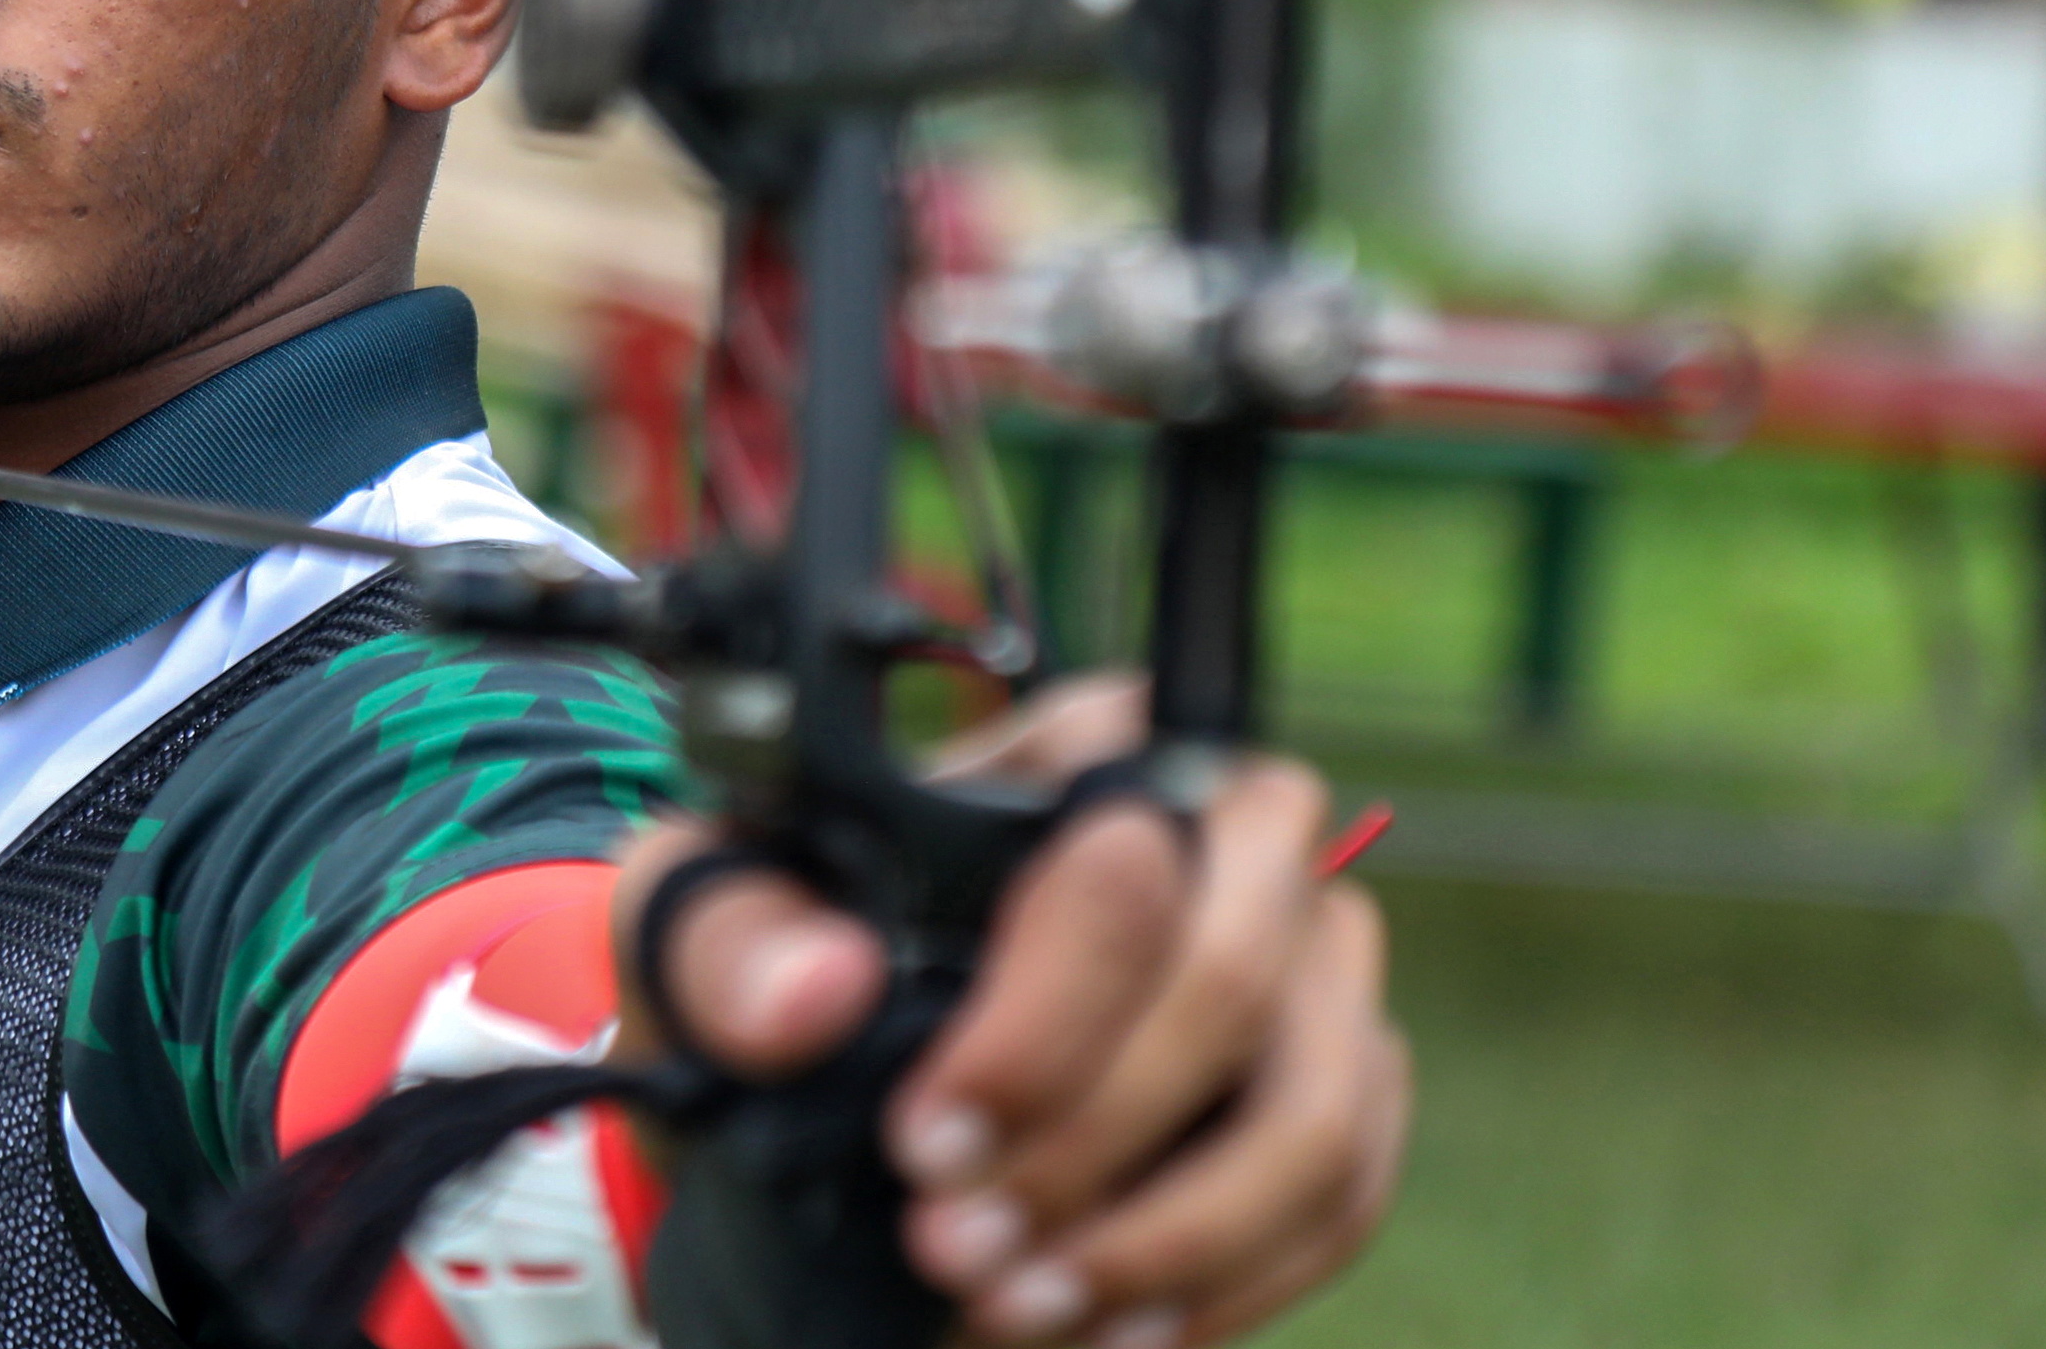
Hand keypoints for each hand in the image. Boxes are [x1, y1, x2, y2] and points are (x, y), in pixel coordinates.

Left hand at [614, 675, 1407, 1346]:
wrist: (816, 1077)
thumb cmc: (777, 962)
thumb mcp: (703, 929)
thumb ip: (731, 946)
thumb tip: (817, 988)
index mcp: (1078, 753)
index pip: (1122, 857)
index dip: (1039, 1022)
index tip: (930, 1139)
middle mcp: (1226, 838)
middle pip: (1235, 982)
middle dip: (1094, 1142)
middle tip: (957, 1246)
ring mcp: (1301, 968)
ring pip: (1314, 1110)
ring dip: (1172, 1239)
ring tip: (1021, 1304)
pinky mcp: (1333, 1086)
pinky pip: (1341, 1195)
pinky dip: (1231, 1280)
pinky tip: (1113, 1325)